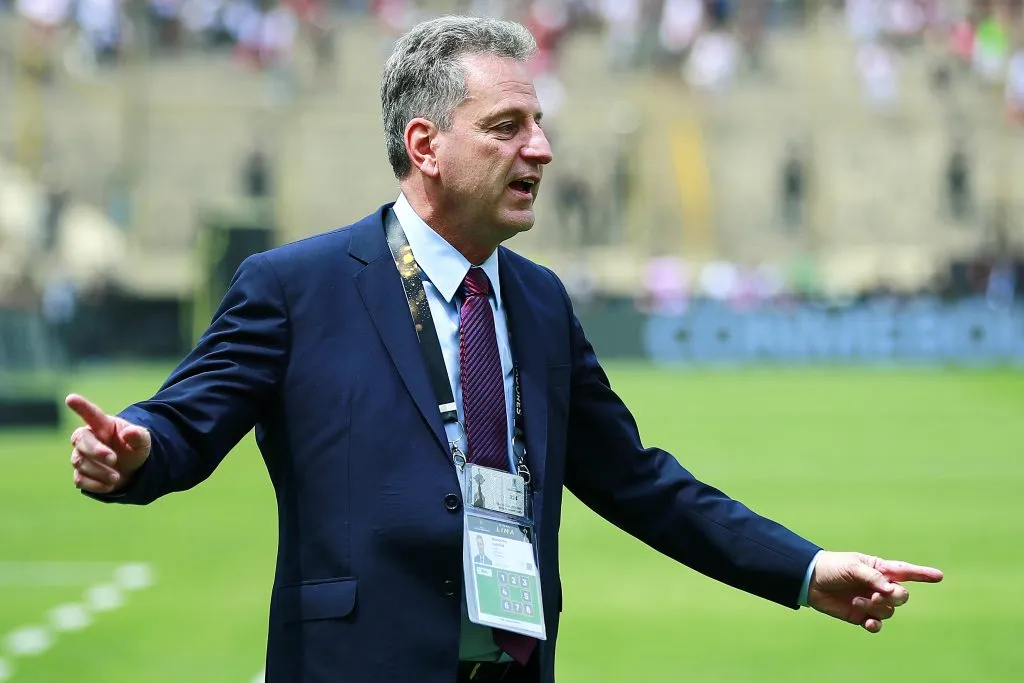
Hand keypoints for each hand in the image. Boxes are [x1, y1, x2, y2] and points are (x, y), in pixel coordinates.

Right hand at [66, 394, 150, 494]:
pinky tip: (110, 485)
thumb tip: (129, 432)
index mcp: (103, 425)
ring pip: (80, 462)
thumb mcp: (143, 441)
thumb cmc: (134, 449)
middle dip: (96, 451)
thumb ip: (138, 435)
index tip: (71, 398)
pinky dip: (96, 484)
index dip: (81, 406)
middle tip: (114, 459)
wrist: (132, 471)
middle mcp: (88, 438)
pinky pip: (80, 479)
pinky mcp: (80, 473)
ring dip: (99, 471)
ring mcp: (81, 456)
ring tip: (117, 476)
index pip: (90, 414)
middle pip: (80, 440)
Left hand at [808, 551, 942, 632]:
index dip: (922, 574)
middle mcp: (879, 586)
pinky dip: (874, 624)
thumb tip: (890, 589)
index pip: (905, 572)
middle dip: (894, 598)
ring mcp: (871, 601)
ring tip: (857, 601)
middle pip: (902, 596)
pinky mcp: (861, 615)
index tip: (939, 576)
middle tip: (876, 595)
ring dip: (876, 608)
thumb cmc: (832, 567)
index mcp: (879, 569)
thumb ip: (872, 577)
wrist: (810, 581)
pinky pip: (877, 624)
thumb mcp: (852, 567)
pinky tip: (867, 622)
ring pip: (888, 611)